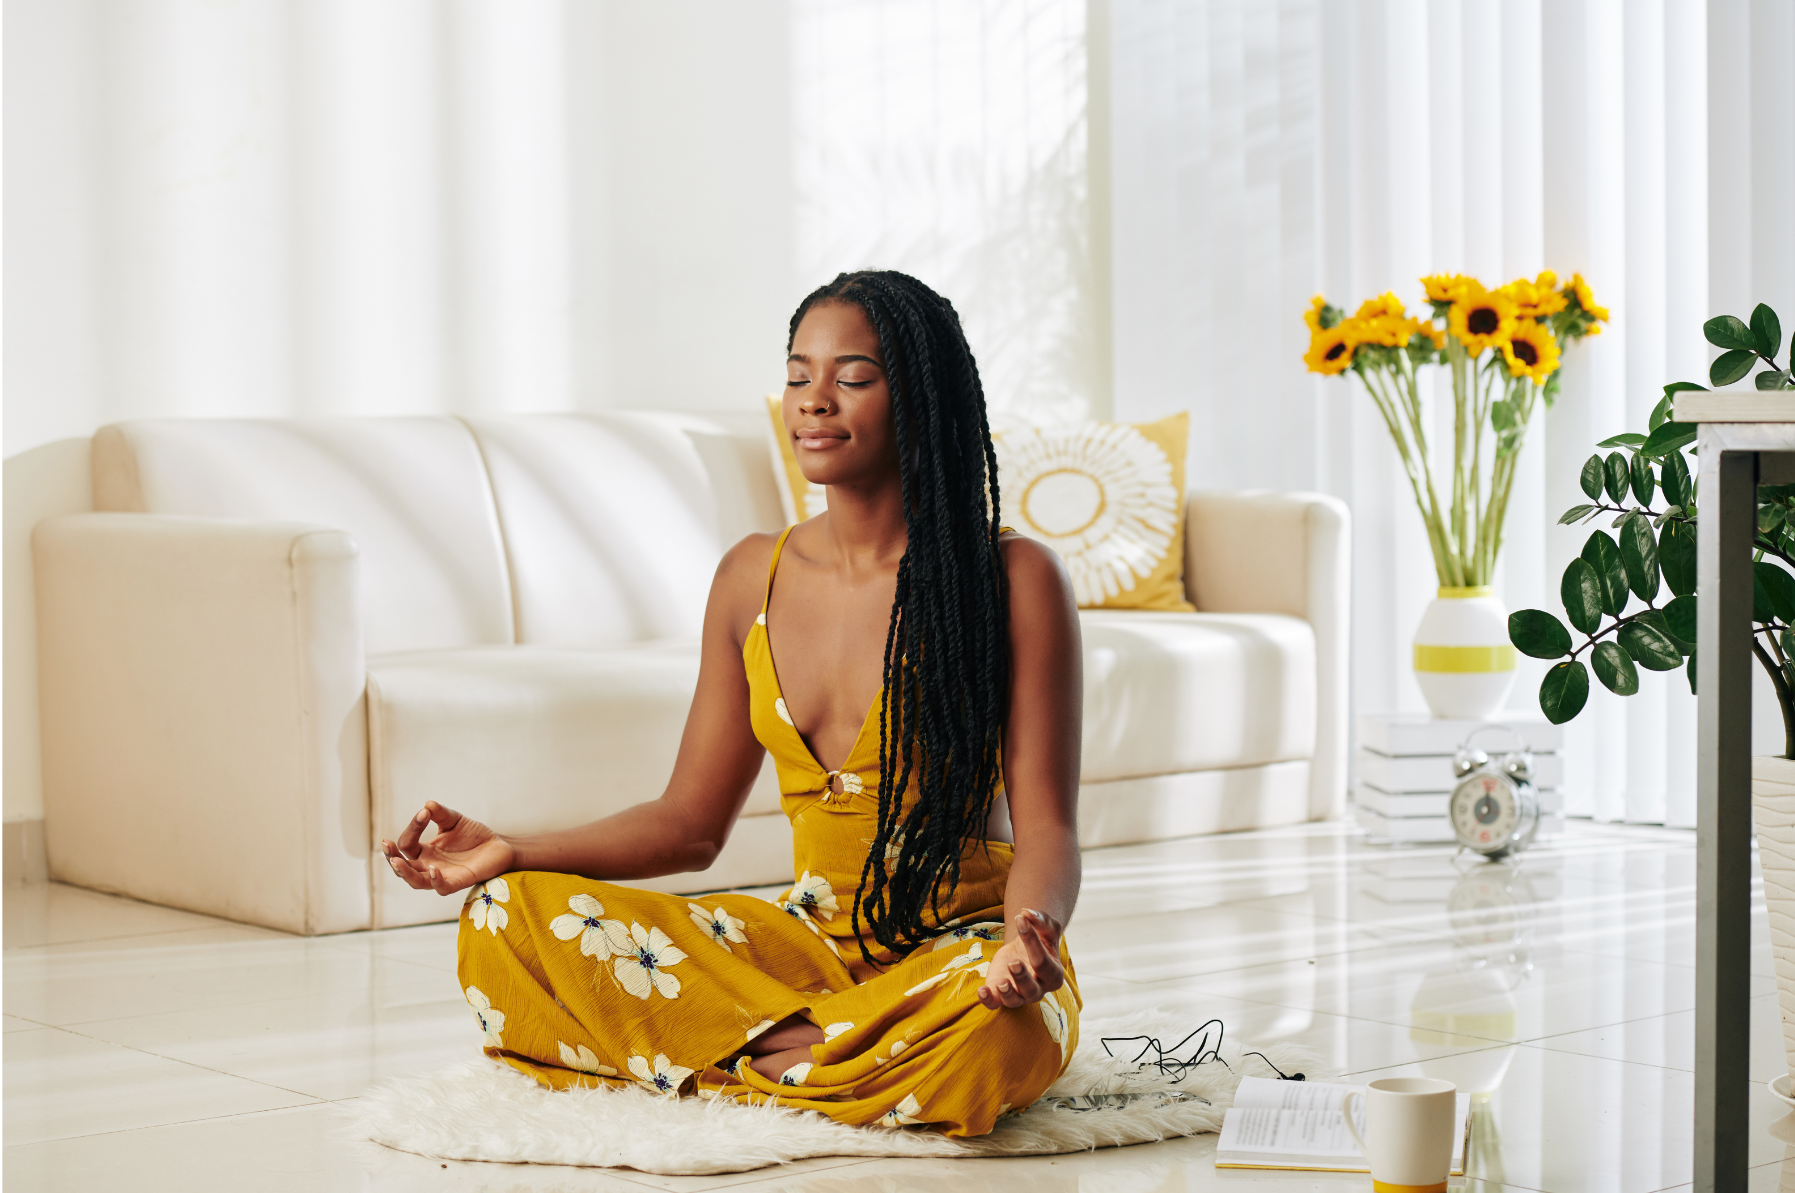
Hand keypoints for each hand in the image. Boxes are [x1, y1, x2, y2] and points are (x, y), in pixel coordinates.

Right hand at [380, 801, 514, 895]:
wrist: (499, 846)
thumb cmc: (474, 835)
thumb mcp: (454, 820)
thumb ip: (441, 814)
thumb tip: (427, 804)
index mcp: (425, 852)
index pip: (407, 844)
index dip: (412, 827)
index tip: (425, 813)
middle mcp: (429, 866)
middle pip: (402, 867)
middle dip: (391, 857)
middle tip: (386, 844)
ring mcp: (442, 876)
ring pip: (416, 882)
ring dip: (405, 872)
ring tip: (396, 861)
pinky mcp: (458, 882)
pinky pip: (441, 888)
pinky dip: (436, 880)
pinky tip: (433, 869)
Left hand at [976, 909, 1064, 1009]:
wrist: (1024, 949)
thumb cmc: (1041, 938)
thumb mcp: (1046, 926)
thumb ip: (1040, 919)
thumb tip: (1026, 913)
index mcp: (1053, 974)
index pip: (1043, 963)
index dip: (1032, 942)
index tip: (1020, 921)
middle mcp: (1038, 989)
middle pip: (1031, 989)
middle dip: (1022, 977)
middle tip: (1013, 962)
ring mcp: (1019, 995)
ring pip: (1014, 1001)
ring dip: (1007, 994)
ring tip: (1000, 982)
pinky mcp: (1001, 995)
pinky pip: (995, 1004)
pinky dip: (988, 1000)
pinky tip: (981, 990)